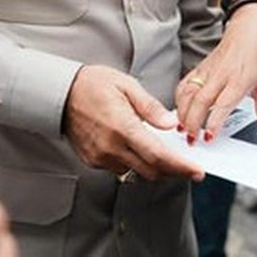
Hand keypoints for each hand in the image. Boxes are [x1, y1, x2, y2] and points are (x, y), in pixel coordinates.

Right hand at [64, 64, 203, 180]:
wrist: (60, 93)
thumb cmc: (93, 84)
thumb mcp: (126, 85)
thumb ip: (150, 107)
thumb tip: (171, 123)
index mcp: (122, 127)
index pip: (158, 155)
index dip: (181, 166)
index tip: (196, 171)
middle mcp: (111, 147)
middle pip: (151, 170)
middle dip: (172, 169)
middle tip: (185, 162)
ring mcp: (100, 157)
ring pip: (136, 173)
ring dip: (153, 167)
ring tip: (160, 151)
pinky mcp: (93, 161)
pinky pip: (120, 169)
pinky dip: (134, 162)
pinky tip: (136, 148)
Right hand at [175, 6, 256, 142]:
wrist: (248, 30)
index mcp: (239, 80)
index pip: (223, 104)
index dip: (214, 121)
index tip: (209, 136)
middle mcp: (221, 75)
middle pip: (200, 100)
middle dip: (193, 122)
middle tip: (192, 139)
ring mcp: (207, 71)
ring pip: (188, 92)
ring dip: (182, 112)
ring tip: (182, 129)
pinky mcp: (199, 68)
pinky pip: (183, 84)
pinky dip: (178, 99)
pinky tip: (179, 112)